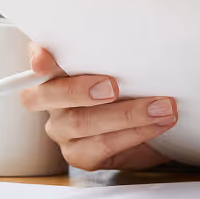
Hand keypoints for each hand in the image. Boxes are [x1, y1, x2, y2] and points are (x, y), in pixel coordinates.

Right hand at [19, 43, 176, 170]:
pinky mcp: (79, 154)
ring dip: (127, 114)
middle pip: (50, 95)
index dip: (38, 59)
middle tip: (114, 87)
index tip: (43, 60)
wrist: (151, 128)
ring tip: (162, 107)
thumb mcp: (125, 69)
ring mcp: (62, 130)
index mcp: (58, 74)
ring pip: (81, 123)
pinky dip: (136, 133)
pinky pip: (103, 145)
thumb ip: (115, 58)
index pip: (40, 62)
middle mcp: (53, 102)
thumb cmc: (132, 90)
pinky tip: (159, 124)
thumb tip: (137, 44)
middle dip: (81, 90)